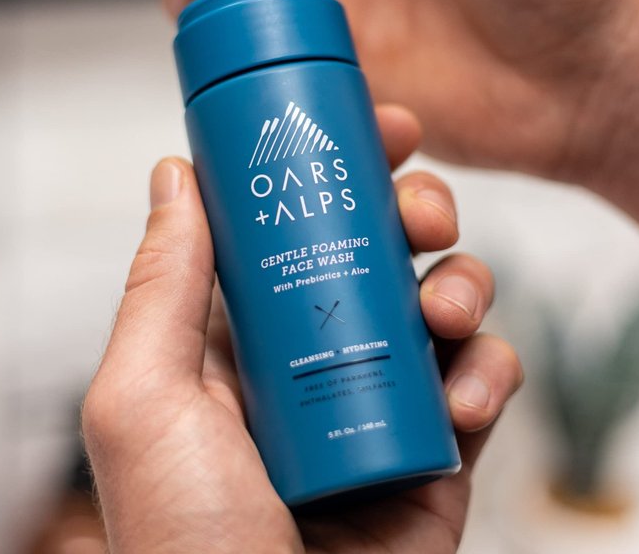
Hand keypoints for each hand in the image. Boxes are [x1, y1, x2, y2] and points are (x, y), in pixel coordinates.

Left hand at [82, 106, 522, 553]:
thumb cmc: (188, 541)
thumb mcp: (147, 400)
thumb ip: (162, 284)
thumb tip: (174, 173)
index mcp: (250, 329)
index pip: (303, 218)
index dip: (346, 165)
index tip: (384, 127)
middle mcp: (321, 350)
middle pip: (386, 244)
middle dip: (417, 208)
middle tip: (422, 210)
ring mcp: (386, 393)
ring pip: (447, 296)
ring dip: (464, 280)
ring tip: (446, 305)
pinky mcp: (441, 445)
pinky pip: (485, 377)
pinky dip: (491, 370)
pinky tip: (466, 396)